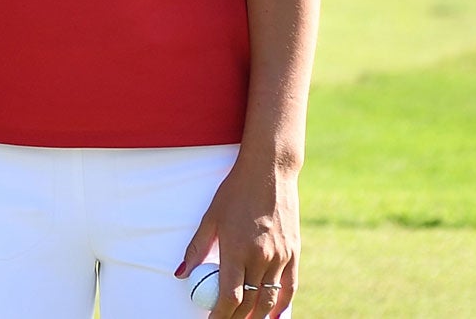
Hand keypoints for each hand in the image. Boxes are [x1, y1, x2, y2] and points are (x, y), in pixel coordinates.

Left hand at [174, 161, 297, 318]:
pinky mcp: (294, 252)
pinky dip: (281, 305)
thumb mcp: (210, 217)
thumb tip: (181, 274)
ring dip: (257, 316)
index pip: (230, 297)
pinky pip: (289, 287)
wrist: (270, 171)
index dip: (220, 315)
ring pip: (269, 299)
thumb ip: (196, 248)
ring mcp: (280, 256)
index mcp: (237, 250)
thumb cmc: (235, 191)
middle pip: (249, 303)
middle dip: (236, 318)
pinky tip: (272, 315)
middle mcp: (261, 257)